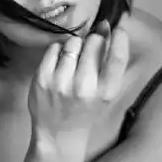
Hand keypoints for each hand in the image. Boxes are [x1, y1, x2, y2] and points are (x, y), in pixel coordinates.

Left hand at [28, 20, 129, 139]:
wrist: (58, 134)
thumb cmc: (84, 111)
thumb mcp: (104, 94)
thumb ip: (109, 64)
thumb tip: (106, 27)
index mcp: (105, 91)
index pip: (118, 56)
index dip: (119, 37)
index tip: (115, 29)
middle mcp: (84, 86)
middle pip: (93, 42)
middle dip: (93, 42)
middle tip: (87, 54)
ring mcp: (61, 82)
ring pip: (72, 43)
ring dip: (74, 47)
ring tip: (72, 62)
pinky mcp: (42, 79)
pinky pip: (53, 48)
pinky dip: (57, 51)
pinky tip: (59, 65)